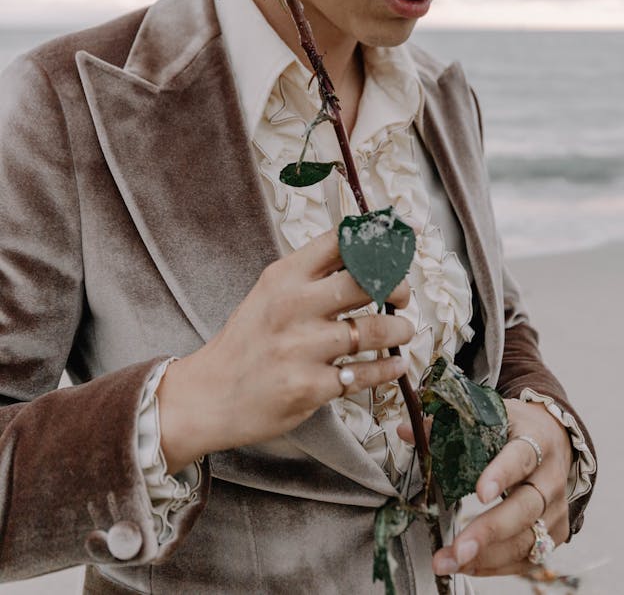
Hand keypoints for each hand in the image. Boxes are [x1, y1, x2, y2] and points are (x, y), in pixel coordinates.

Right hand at [157, 229, 413, 472]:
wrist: (208, 395)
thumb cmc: (247, 340)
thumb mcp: (271, 293)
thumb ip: (313, 274)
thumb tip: (367, 257)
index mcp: (285, 275)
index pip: (341, 242)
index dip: (378, 240)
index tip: (400, 245)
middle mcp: (294, 306)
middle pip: (366, 281)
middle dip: (397, 286)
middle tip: (402, 296)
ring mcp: (302, 347)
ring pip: (374, 329)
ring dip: (399, 330)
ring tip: (403, 332)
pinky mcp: (310, 386)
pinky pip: (365, 373)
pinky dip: (388, 368)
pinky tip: (395, 364)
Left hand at [431, 399, 572, 577]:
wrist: (554, 440)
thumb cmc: (514, 428)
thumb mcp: (488, 417)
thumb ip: (448, 425)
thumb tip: (406, 430)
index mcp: (534, 439)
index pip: (520, 456)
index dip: (501, 474)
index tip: (479, 493)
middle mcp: (550, 477)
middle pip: (525, 507)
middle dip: (490, 531)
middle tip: (459, 549)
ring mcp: (555, 508)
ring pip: (526, 539)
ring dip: (486, 557)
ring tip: (449, 562)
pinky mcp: (555, 533)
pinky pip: (527, 558)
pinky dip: (496, 566)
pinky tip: (468, 566)